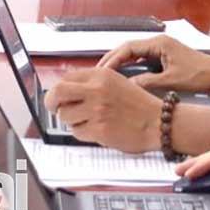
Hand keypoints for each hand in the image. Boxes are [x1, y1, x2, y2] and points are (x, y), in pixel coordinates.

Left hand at [42, 67, 163, 152]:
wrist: (158, 122)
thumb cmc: (139, 105)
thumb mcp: (116, 82)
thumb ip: (92, 83)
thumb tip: (66, 89)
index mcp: (100, 75)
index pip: (65, 79)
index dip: (58, 90)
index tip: (57, 97)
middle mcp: (96, 90)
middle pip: (57, 93)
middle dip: (51, 102)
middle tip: (53, 108)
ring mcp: (97, 110)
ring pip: (65, 116)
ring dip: (71, 121)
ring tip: (87, 121)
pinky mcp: (99, 129)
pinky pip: (77, 132)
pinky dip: (82, 133)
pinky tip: (96, 130)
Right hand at [96, 35, 209, 92]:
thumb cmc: (200, 74)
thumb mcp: (171, 80)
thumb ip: (147, 82)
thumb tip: (127, 86)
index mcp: (158, 43)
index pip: (128, 48)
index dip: (112, 59)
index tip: (102, 71)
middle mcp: (158, 42)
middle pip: (128, 48)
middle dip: (112, 59)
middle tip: (98, 72)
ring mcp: (161, 48)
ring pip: (134, 53)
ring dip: (121, 62)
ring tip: (108, 74)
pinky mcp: (164, 55)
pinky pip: (142, 58)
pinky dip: (131, 65)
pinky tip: (125, 75)